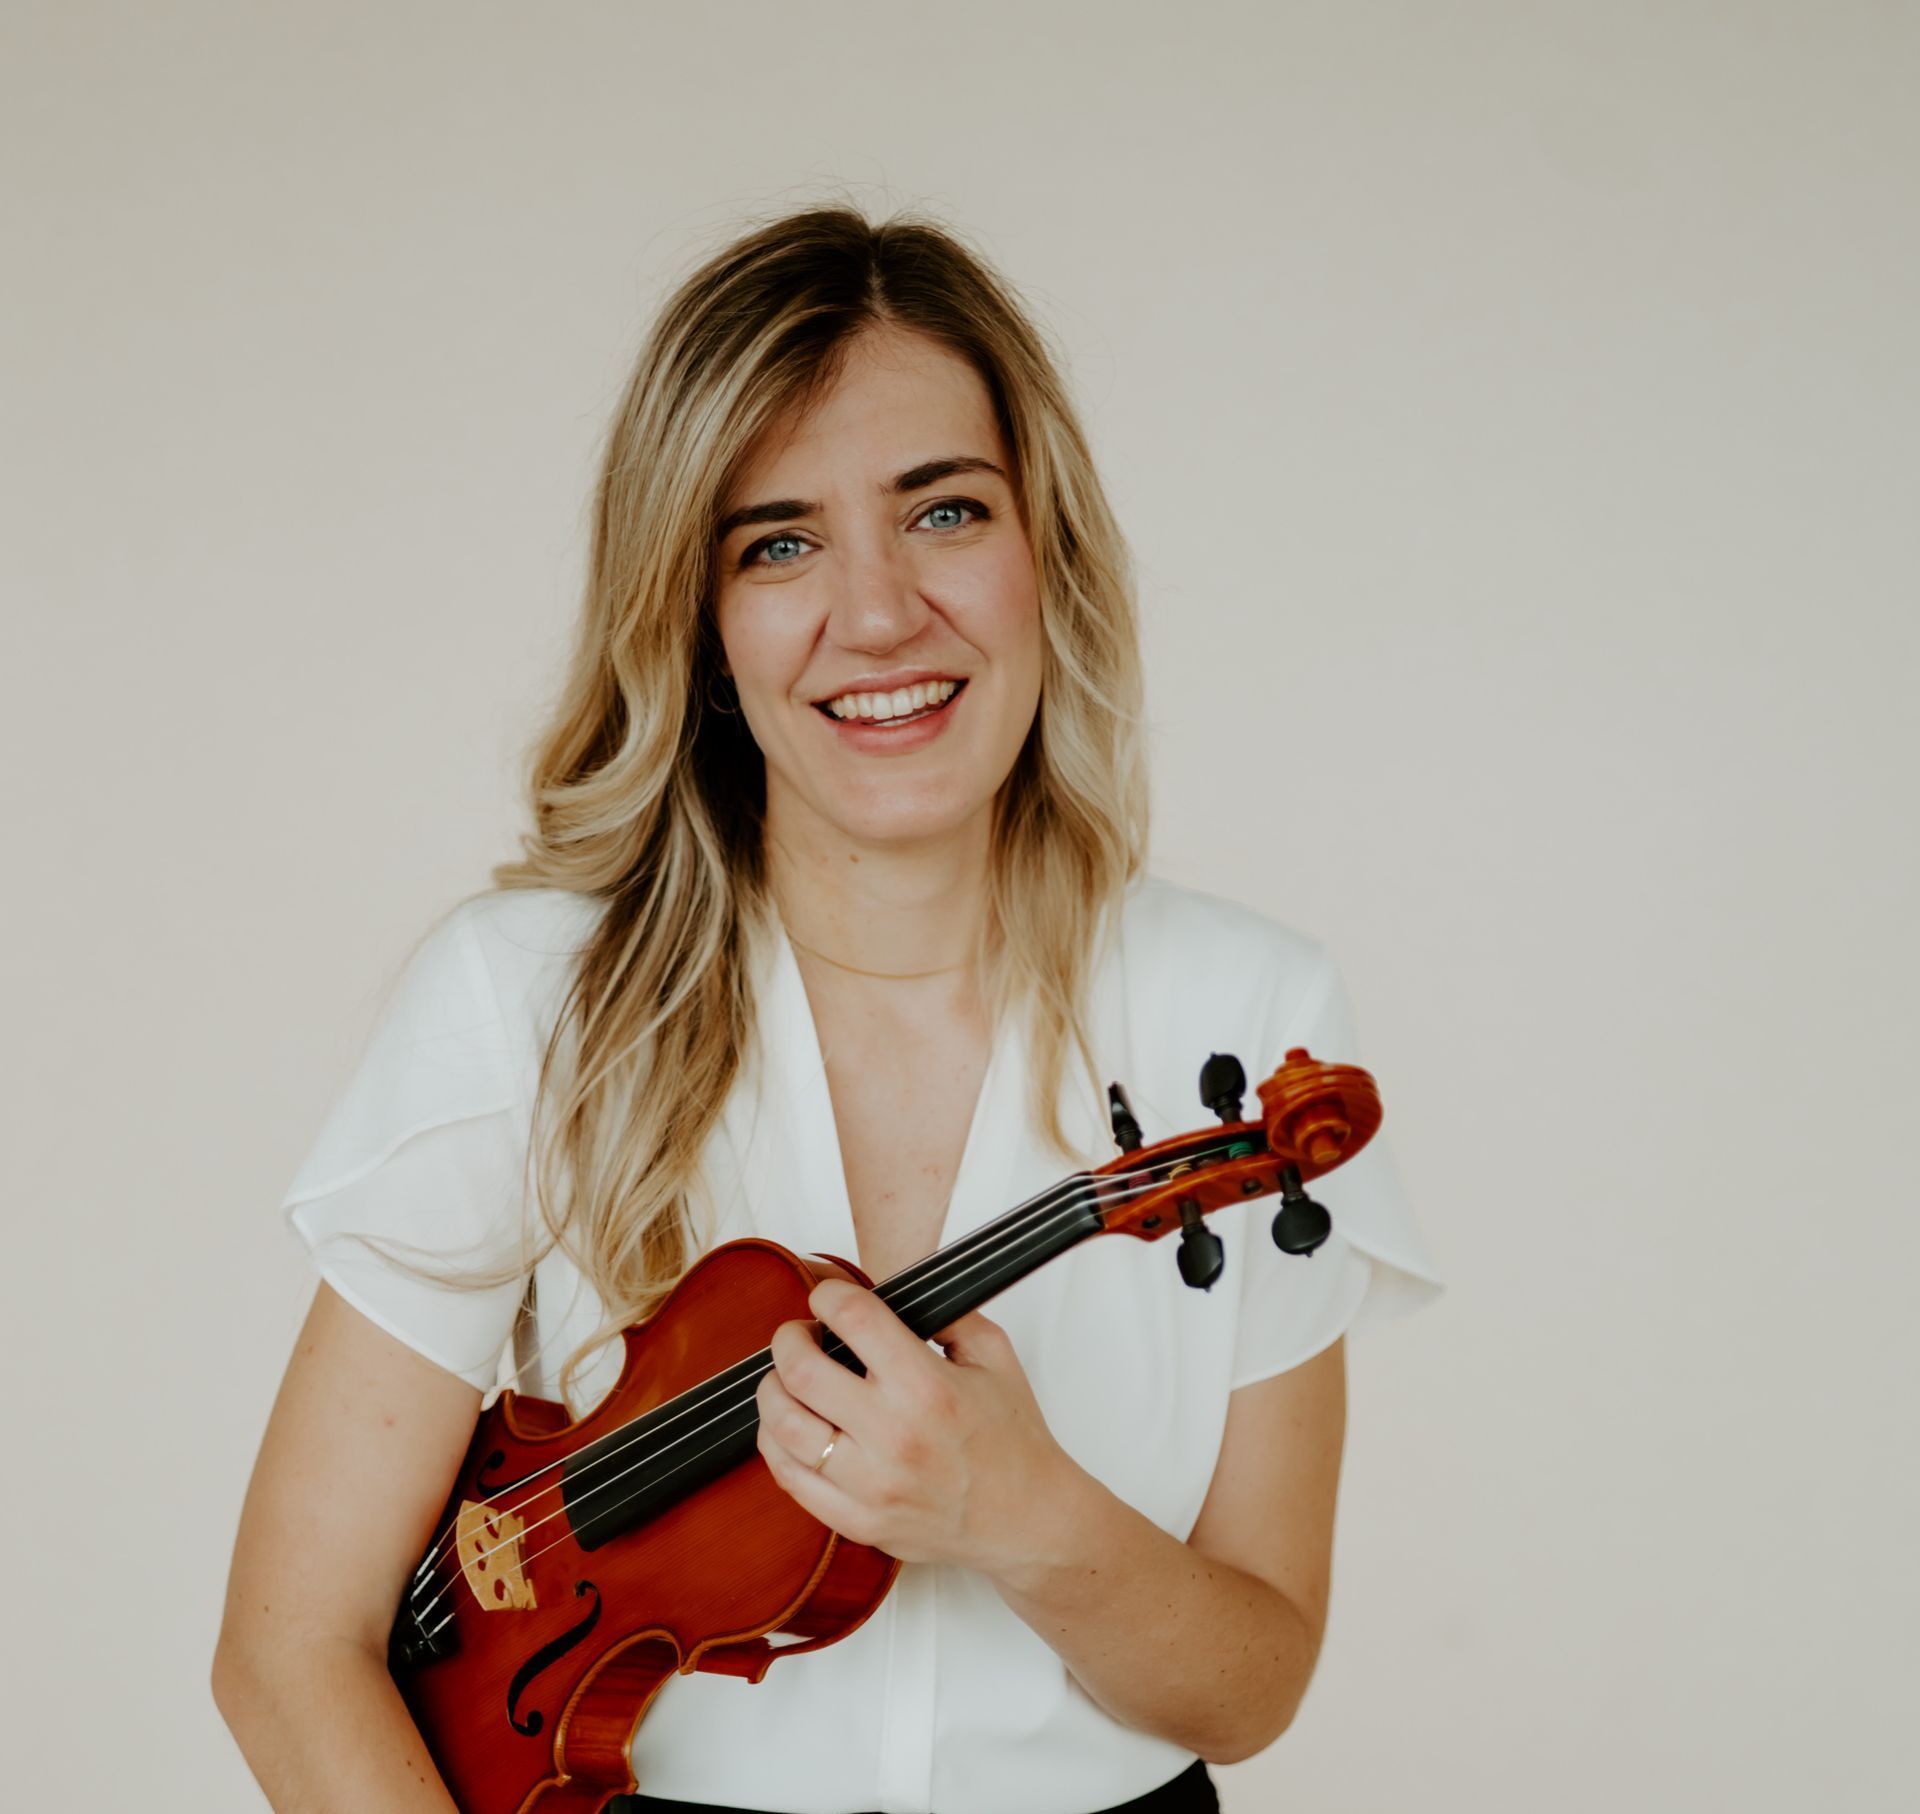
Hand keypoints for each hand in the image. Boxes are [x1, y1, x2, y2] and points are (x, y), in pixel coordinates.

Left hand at [755, 1276, 1073, 1575]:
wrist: (1028, 1520)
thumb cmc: (1013, 1439)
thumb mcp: (994, 1356)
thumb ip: (946, 1314)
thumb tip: (894, 1289)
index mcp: (928, 1387)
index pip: (853, 1319)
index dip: (827, 1295)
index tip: (826, 1297)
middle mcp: (894, 1435)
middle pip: (801, 1371)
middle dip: (789, 1339)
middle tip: (798, 1335)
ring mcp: (872, 1485)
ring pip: (784, 1427)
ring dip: (772, 1391)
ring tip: (785, 1380)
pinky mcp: (859, 1521)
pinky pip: (791, 1480)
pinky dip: (776, 1445)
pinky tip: (788, 1427)